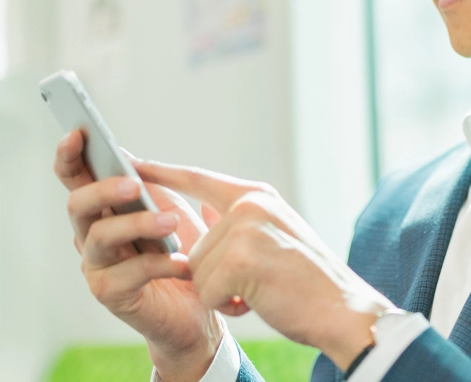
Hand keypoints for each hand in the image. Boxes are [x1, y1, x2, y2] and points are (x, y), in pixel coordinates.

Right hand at [53, 130, 222, 381]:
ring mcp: (96, 266)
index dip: (69, 156)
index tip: (78, 133)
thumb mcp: (169, 208)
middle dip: (103, 190)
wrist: (198, 306)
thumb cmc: (181, 250)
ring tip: (170, 223)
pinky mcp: (110, 294)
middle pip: (78, 205)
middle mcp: (90, 236)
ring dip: (137, 225)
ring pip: (100, 237)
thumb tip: (123, 153)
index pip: (74, 178)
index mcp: (102, 210)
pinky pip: (129, 273)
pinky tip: (183, 262)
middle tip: (132, 185)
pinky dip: (159, 264)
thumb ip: (147, 184)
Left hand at [134, 160, 395, 370]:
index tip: (128, 160)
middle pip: (196, 246)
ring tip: (261, 291)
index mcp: (256, 195)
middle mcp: (249, 204)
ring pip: (198, 271)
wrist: (343, 310)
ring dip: (223, 292)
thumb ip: (238, 220)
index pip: (196, 178)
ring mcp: (245, 228)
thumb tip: (199, 206)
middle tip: (258, 282)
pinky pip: (206, 291)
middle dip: (217, 276)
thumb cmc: (308, 283)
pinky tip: (257, 301)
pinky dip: (226, 306)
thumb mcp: (273, 238)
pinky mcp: (240, 258)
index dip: (160, 173)